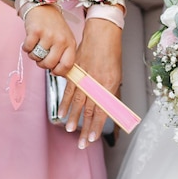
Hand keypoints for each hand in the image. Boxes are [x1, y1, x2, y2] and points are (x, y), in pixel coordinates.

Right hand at [22, 4, 76, 74]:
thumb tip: (58, 72)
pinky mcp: (35, 31)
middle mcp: (61, 40)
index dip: (58, 72)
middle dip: (42, 64)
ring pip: (36, 57)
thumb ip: (64, 54)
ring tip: (35, 47)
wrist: (43, 7)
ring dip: (33, 55)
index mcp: (70, 43)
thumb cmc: (54, 26)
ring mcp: (48, 35)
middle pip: (49, 64)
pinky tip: (30, 41)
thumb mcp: (65, 39)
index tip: (53, 71)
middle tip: (40, 58)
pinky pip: (27, 49)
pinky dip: (26, 48)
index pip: (67, 65)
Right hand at [59, 18, 122, 148]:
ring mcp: (85, 79)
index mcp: (109, 87)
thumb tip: (106, 107)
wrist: (102, 35)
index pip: (102, 112)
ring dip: (73, 118)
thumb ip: (109, 92)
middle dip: (85, 129)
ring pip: (77, 103)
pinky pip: (69, 91)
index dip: (96, 127)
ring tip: (69, 130)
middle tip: (81, 143)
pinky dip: (65, 103)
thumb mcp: (116, 76)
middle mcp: (97, 84)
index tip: (91, 139)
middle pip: (90, 111)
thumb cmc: (111, 55)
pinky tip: (61, 113)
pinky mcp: (75, 73)